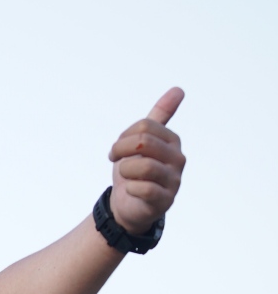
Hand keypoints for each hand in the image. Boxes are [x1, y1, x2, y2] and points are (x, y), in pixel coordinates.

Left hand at [108, 89, 184, 234]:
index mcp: (172, 141)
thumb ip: (159, 116)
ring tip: (125, 176)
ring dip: (125, 170)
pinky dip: (130, 188)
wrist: (129, 205)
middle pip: (144, 142)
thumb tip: (179, 89)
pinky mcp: (166, 200)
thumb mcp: (142, 140)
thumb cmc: (135, 171)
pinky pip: (144, 189)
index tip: (117, 149)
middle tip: (114, 159)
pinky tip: (131, 190)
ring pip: (144, 166)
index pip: (144, 126)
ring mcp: (174, 180)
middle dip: (121, 150)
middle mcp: (178, 159)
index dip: (124, 137)